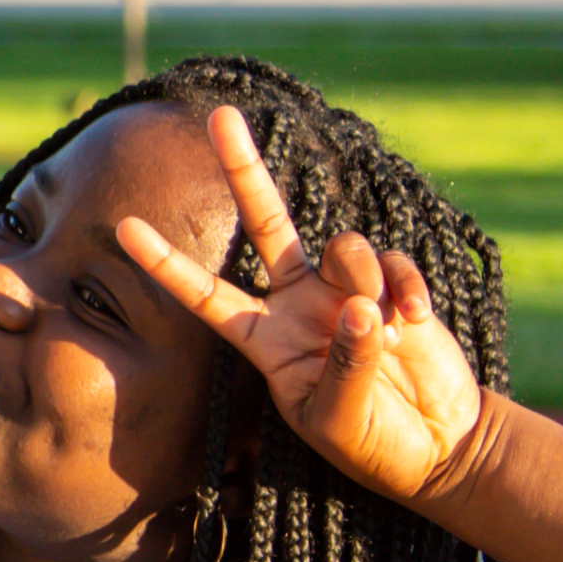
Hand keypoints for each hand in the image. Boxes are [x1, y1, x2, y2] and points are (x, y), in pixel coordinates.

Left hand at [114, 100, 501, 509]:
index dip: (167, 263)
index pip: (205, 294)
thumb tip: (357, 308)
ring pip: (341, 245)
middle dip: (243, 169)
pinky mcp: (391, 284)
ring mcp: (343, 288)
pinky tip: (417, 321)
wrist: (437, 444)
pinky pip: (392, 261)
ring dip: (362, 279)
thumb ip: (344, 364)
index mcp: (265, 339)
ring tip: (387, 328)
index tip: (125, 227)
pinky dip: (406, 288)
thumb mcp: (339, 418)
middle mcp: (296, 302)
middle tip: (221, 117)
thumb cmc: (372, 442)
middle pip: (264, 222)